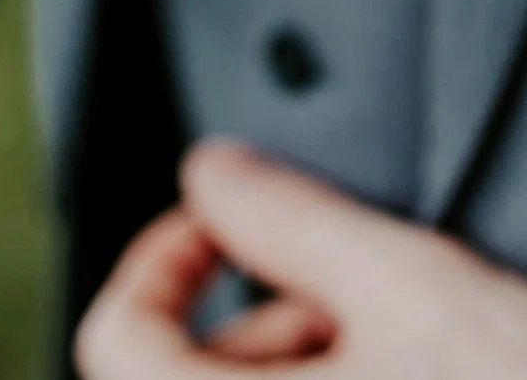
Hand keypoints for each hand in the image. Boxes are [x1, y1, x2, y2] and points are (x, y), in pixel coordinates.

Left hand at [75, 140, 526, 379]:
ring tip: (410, 349)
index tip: (233, 218)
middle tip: (371, 298)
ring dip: (306, 360)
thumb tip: (209, 167)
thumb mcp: (407, 284)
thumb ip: (292, 221)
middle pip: (185, 376)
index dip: (165, 254)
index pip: (116, 337)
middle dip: (270, 312)